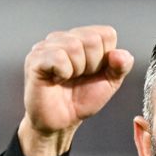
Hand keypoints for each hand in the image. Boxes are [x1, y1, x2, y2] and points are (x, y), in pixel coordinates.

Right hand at [18, 26, 133, 155]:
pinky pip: (58, 57)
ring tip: (67, 79)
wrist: (61, 122)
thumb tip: (121, 54)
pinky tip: (57, 80)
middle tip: (79, 78)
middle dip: (92, 65)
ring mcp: (47, 46)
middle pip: (92, 39)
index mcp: (82, 38)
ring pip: (74, 46)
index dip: (106, 58)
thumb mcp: (109, 83)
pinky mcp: (35, 59)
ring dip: (77, 70)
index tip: (94, 72)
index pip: (107, 34)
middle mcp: (64, 37)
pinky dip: (64, 73)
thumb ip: (121, 67)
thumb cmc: (81, 100)